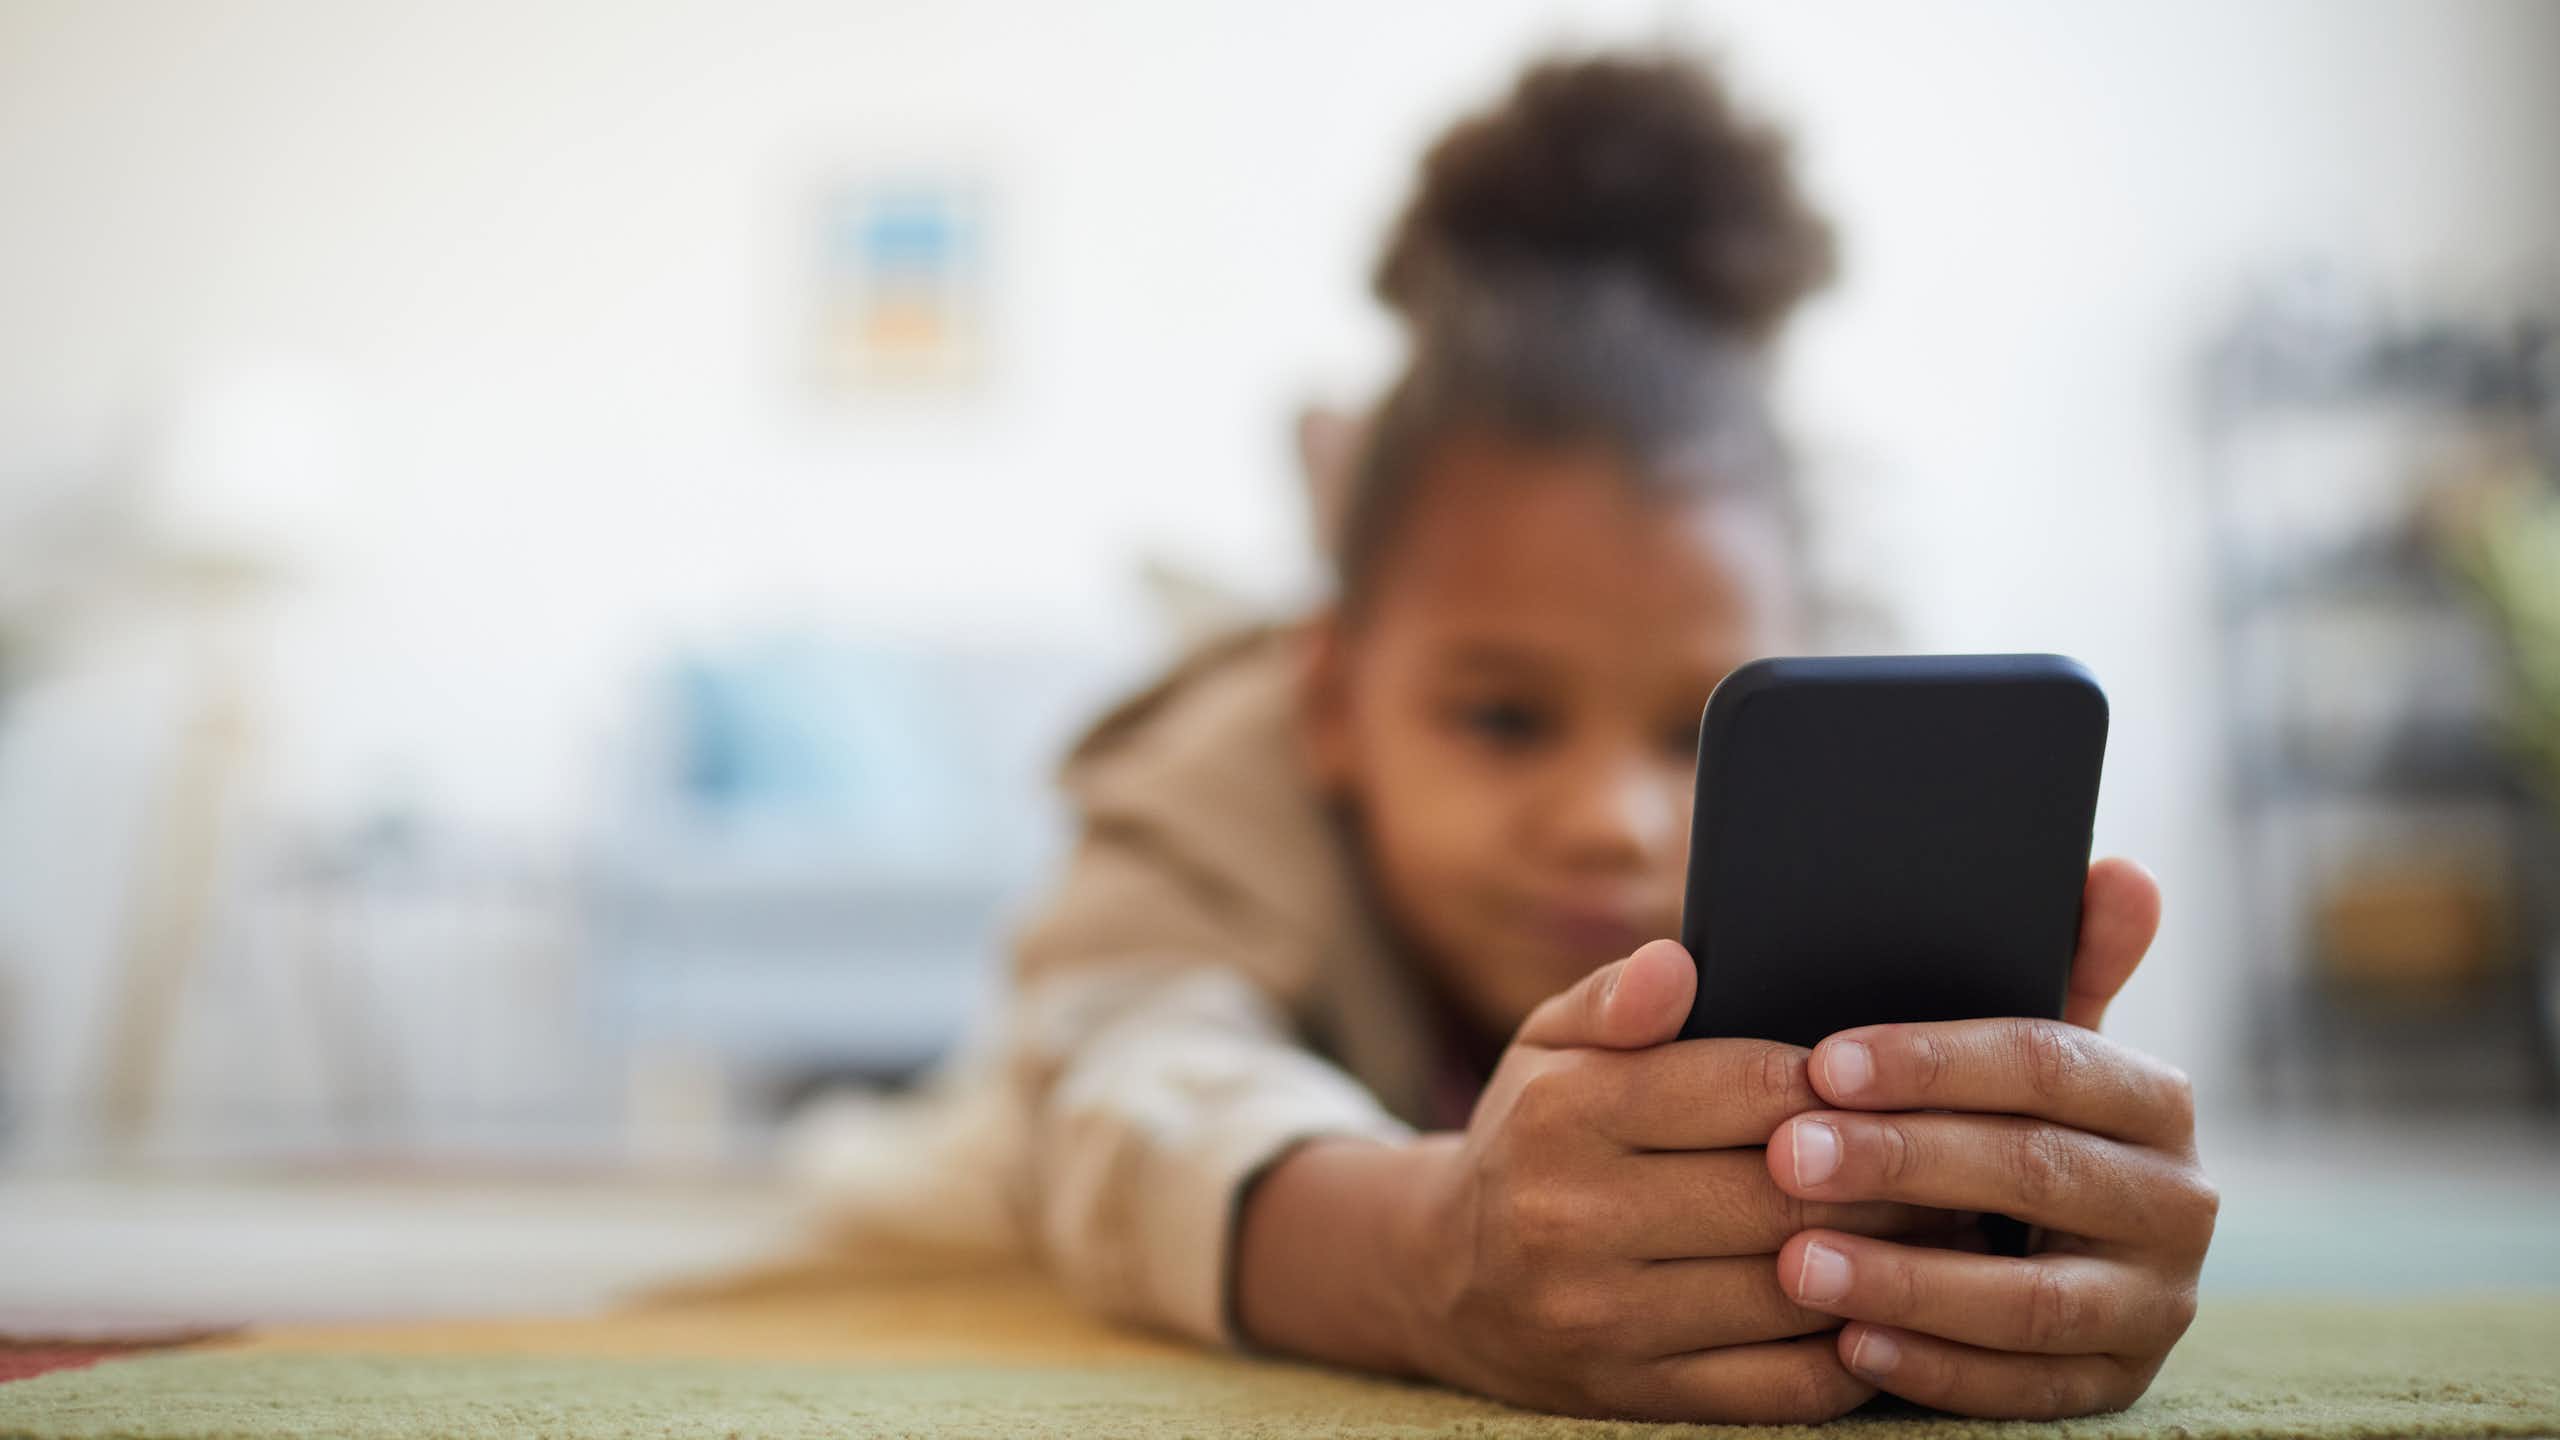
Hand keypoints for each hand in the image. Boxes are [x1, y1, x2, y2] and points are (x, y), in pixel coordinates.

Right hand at [1380, 940, 1957, 1422]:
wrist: (1443, 1279)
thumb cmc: (1531, 1138)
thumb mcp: (1547, 1046)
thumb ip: (1615, 998)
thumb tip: (1679, 962)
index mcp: (1564, 1113)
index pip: (1740, 1086)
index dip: (1836, 1081)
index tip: (1894, 1080)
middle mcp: (1572, 1217)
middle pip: (1779, 1192)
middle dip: (1886, 1174)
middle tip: (1958, 1158)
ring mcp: (1603, 1318)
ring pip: (1790, 1290)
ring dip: (1889, 1263)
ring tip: (1952, 1233)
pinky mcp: (1633, 1396)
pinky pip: (1778, 1386)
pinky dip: (1853, 1353)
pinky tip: (1890, 1311)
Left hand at [1765, 858, 2215, 1417]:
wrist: (2033, 1249)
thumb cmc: (1997, 1118)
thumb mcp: (2022, 1045)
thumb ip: (2061, 959)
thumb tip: (2120, 872)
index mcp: (2153, 1096)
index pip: (2049, 1063)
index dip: (1935, 1062)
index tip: (1824, 1063)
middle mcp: (2178, 1200)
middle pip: (2034, 1172)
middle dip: (1901, 1164)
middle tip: (1783, 1155)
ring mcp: (2157, 1304)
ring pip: (2033, 1299)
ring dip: (1907, 1279)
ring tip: (1796, 1262)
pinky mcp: (2118, 1388)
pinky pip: (2026, 1391)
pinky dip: (1936, 1369)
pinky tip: (1848, 1344)